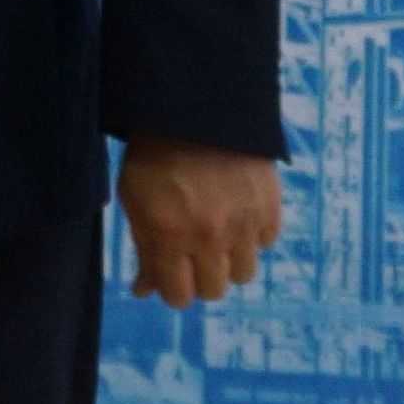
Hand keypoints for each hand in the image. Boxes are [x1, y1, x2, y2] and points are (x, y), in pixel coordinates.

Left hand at [117, 140, 283, 307]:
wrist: (196, 106)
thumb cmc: (155, 154)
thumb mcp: (134, 199)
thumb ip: (143, 249)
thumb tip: (144, 291)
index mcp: (168, 235)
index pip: (179, 297)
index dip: (174, 290)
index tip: (174, 277)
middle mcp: (208, 235)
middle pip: (214, 291)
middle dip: (201, 278)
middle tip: (195, 255)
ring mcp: (242, 222)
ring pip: (245, 274)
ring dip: (230, 260)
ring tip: (219, 234)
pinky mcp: (269, 205)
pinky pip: (266, 242)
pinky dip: (253, 234)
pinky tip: (238, 211)